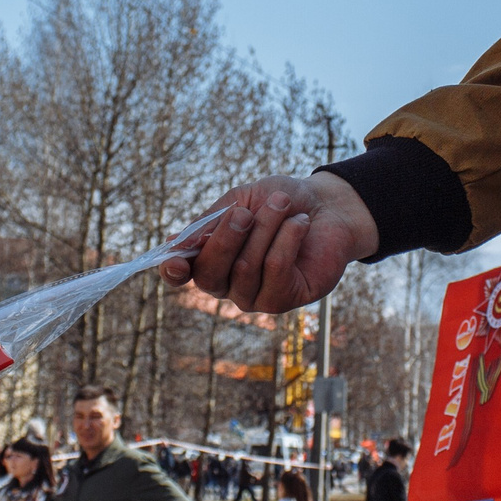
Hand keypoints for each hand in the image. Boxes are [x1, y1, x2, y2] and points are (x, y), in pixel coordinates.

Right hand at [158, 172, 377, 314]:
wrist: (327, 205)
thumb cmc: (279, 202)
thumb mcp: (240, 201)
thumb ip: (208, 223)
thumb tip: (174, 245)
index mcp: (210, 258)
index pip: (180, 274)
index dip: (173, 270)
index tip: (175, 260)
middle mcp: (227, 283)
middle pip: (210, 274)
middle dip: (227, 236)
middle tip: (247, 211)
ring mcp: (254, 297)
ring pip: (245, 268)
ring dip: (265, 228)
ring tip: (283, 204)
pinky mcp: (284, 300)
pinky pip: (275, 271)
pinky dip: (287, 239)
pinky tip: (300, 223)